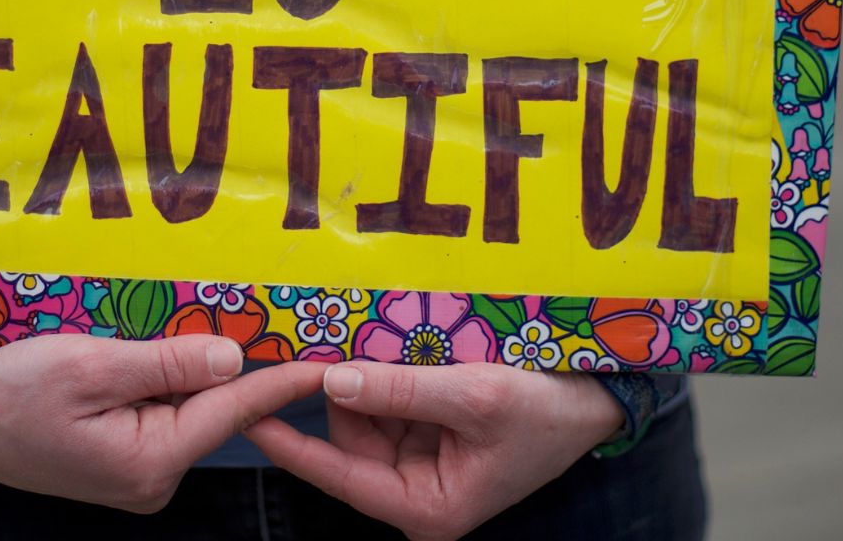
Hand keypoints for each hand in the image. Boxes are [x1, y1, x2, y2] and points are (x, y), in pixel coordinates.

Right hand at [0, 333, 310, 512]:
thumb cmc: (8, 390)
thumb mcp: (89, 365)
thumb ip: (166, 363)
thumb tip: (235, 360)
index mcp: (149, 461)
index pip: (233, 411)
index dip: (282, 379)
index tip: (328, 359)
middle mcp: (151, 477)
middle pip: (212, 408)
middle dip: (239, 364)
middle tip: (279, 316)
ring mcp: (135, 472)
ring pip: (187, 407)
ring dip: (197, 368)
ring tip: (223, 320)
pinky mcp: (119, 457)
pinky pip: (160, 410)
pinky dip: (167, 378)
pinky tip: (167, 346)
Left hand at [241, 361, 624, 540]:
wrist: (597, 400)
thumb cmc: (546, 409)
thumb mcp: (474, 397)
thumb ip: (402, 389)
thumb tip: (333, 380)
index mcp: (425, 507)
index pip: (338, 475)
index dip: (288, 441)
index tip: (245, 411)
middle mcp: (417, 490)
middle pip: (348, 437)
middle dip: (343, 389)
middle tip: (333, 336)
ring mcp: (422, 461)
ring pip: (364, 413)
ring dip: (369, 373)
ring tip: (386, 334)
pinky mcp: (429, 432)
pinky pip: (389, 398)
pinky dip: (388, 371)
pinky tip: (398, 342)